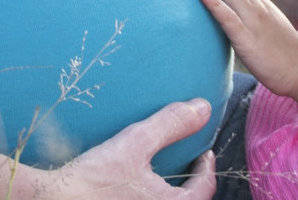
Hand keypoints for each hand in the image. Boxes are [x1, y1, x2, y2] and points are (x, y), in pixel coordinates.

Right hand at [54, 99, 216, 198]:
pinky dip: (145, 198)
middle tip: (186, 164)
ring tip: (159, 176)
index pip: (204, 189)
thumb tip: (204, 107)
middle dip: (188, 185)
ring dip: (165, 194)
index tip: (204, 152)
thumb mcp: (135, 143)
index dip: (206, 168)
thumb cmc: (92, 179)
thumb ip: (171, 124)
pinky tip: (129, 188)